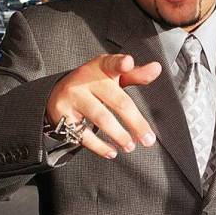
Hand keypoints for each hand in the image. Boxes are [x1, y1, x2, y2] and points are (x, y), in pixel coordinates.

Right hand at [46, 53, 161, 158]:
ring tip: (129, 146)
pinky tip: (111, 151)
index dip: (121, 63)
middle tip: (148, 139)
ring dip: (118, 135)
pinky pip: (83, 134)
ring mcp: (73, 97)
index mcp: (101, 68)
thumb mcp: (112, 75)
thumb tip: (156, 69)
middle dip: (135, 122)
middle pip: (117, 101)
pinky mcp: (62, 114)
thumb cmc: (93, 83)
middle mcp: (86, 80)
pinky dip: (99, 146)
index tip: (128, 63)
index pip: (112, 63)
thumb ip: (135, 74)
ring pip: (101, 118)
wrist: (58, 92)